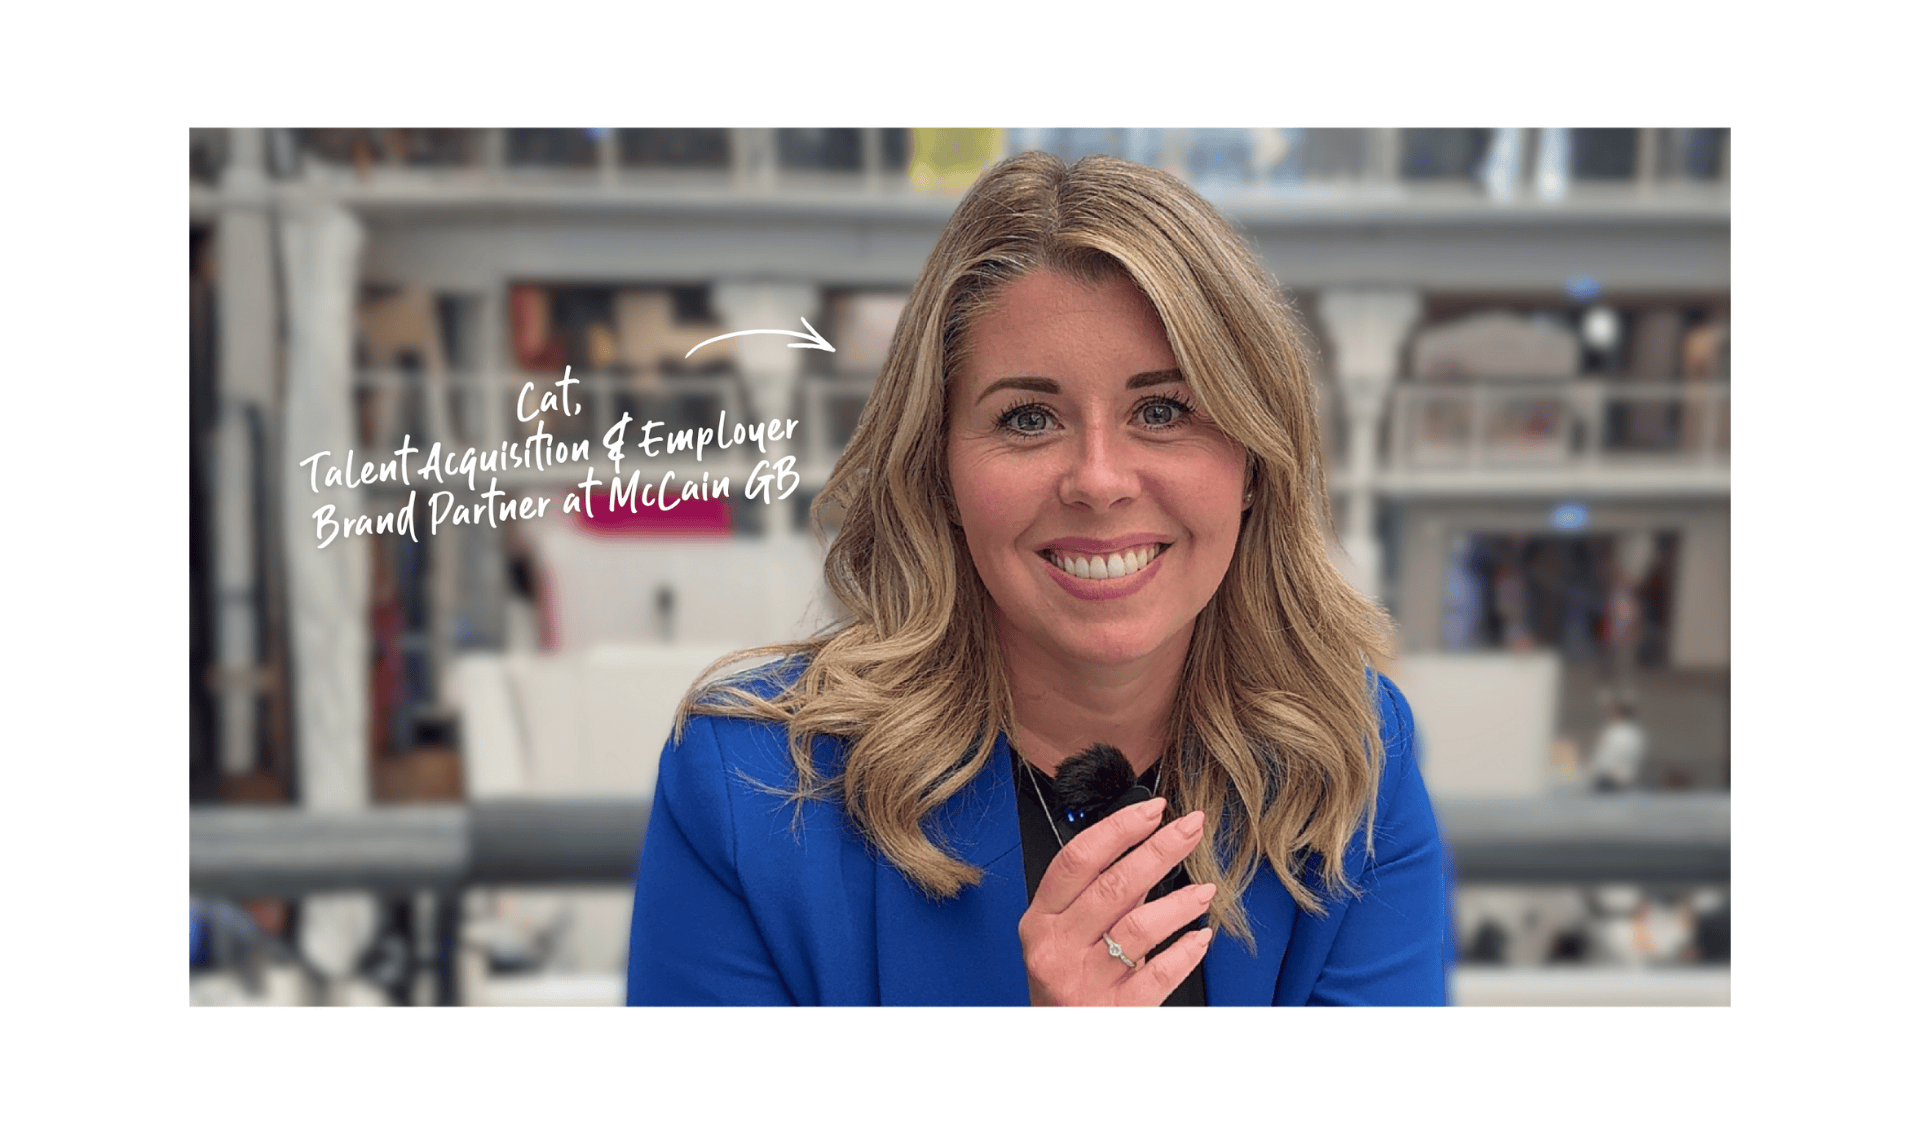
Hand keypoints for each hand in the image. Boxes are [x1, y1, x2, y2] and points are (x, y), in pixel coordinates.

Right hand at [1018, 797, 1215, 1005]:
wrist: (1059, 1047)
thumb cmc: (1066, 986)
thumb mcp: (1069, 937)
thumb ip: (1104, 898)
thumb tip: (1147, 852)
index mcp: (1041, 921)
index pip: (1076, 860)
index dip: (1117, 830)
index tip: (1152, 809)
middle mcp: (1056, 948)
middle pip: (1112, 887)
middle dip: (1159, 850)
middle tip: (1191, 828)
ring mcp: (1082, 981)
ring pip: (1137, 929)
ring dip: (1179, 903)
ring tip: (1205, 890)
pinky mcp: (1113, 1012)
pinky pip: (1157, 975)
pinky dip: (1183, 952)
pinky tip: (1201, 937)